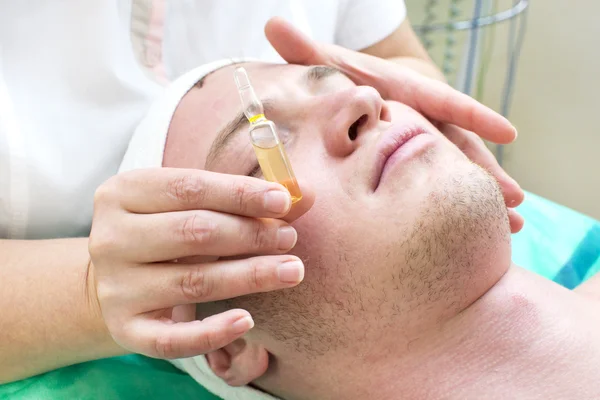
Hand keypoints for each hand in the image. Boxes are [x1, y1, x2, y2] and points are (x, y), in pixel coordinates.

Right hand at [89, 168, 314, 358]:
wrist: (120, 278)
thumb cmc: (168, 231)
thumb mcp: (196, 205)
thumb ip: (246, 198)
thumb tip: (303, 192)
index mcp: (124, 192)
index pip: (189, 187)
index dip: (240, 193)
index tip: (283, 199)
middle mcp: (111, 238)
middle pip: (193, 232)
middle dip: (251, 233)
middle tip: (289, 238)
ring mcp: (116, 287)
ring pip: (193, 281)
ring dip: (250, 275)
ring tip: (291, 270)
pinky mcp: (126, 328)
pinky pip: (172, 339)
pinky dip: (213, 332)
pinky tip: (248, 320)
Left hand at [265, 17, 524, 231]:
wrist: (343, 84)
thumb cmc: (333, 74)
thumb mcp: (320, 64)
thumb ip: (303, 51)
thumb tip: (275, 25)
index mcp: (401, 93)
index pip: (440, 102)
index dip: (472, 116)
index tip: (508, 132)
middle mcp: (418, 117)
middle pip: (457, 145)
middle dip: (486, 171)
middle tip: (515, 201)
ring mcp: (419, 141)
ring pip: (456, 170)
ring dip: (483, 196)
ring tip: (511, 226)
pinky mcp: (413, 159)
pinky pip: (441, 181)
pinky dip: (462, 203)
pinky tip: (484, 228)